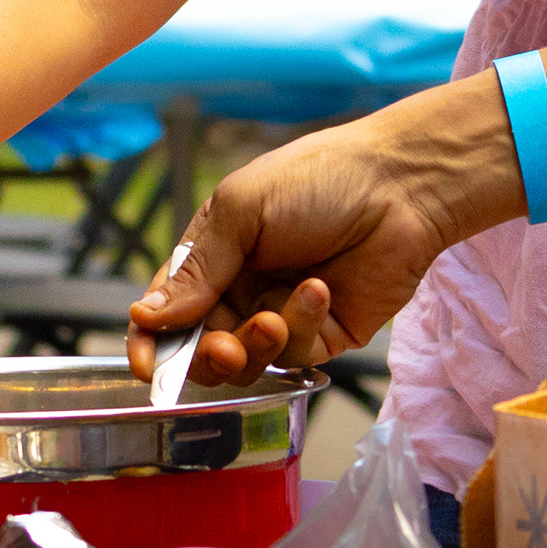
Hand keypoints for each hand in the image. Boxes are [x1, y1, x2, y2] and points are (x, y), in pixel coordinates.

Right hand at [122, 122, 459, 388]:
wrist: (400, 185)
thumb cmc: (317, 179)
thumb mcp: (242, 211)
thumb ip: (197, 270)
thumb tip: (146, 317)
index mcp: (214, 256)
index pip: (167, 310)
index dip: (151, 342)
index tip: (146, 368)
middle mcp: (242, 289)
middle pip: (202, 348)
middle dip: (207, 356)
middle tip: (224, 347)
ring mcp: (282, 315)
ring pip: (248, 362)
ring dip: (254, 347)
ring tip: (271, 320)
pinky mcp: (324, 335)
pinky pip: (298, 352)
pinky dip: (302, 325)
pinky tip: (320, 290)